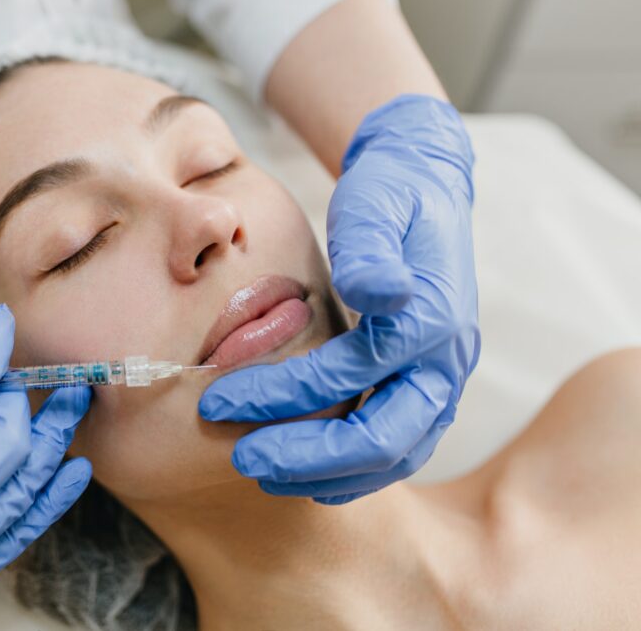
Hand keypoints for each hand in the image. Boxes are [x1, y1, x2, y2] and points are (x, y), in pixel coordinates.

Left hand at [199, 94, 479, 503]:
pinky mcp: (427, 386)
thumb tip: (375, 290)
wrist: (421, 188)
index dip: (281, 392)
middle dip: (307, 456)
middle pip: (384, 437)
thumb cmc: (387, 196)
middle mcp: (447, 359)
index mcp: (432, 316)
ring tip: (264, 473)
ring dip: (328, 474)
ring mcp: (442, 379)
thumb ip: (369, 250)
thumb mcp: (373, 206)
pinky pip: (400, 448)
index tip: (216, 399)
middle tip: (241, 458)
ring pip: (396, 456)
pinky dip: (354, 472)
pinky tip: (305, 477)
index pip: (350, 374)